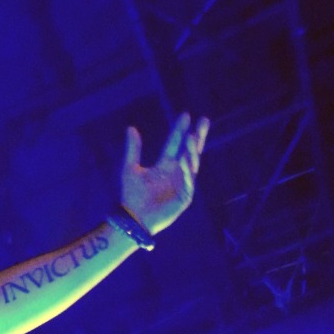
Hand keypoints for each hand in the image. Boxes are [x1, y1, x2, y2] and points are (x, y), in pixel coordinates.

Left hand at [120, 113, 208, 235]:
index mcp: (165, 165)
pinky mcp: (184, 198)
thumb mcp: (130, 168)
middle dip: (198, 137)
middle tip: (204, 120)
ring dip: (191, 151)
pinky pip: (188, 182)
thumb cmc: (131, 196)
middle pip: (190, 151)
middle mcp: (176, 173)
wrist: (133, 219)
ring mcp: (182, 185)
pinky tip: (185, 160)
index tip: (185, 115)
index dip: (180, 130)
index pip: (175, 144)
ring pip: (191, 165)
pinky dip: (187, 172)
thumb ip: (133, 149)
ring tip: (192, 137)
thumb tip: (131, 127)